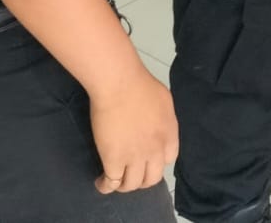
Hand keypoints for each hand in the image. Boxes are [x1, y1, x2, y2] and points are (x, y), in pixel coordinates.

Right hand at [89, 64, 177, 193]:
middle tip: (131, 174)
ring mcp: (135, 157)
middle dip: (141, 180)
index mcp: (169, 134)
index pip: (169, 160)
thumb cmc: (140, 84)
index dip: (157, 162)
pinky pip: (111, 182)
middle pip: (152, 178)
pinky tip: (101, 183)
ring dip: (124, 185)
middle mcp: (155, 150)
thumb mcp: (164, 101)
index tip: (148, 160)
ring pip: (132, 185)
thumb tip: (157, 125)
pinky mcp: (114, 160)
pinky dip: (105, 186)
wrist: (120, 84)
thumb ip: (163, 118)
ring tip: (115, 180)